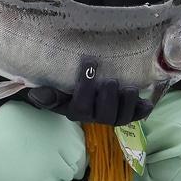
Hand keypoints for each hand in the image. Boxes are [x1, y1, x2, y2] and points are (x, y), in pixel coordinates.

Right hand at [26, 59, 153, 125]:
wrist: (90, 87)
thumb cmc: (70, 86)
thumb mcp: (58, 88)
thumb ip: (48, 93)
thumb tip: (35, 94)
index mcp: (76, 112)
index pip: (80, 107)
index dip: (86, 88)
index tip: (89, 62)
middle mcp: (96, 118)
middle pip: (104, 116)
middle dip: (108, 98)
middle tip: (110, 80)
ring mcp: (113, 116)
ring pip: (122, 118)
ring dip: (126, 103)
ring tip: (127, 87)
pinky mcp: (129, 112)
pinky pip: (137, 115)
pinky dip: (142, 108)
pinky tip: (145, 101)